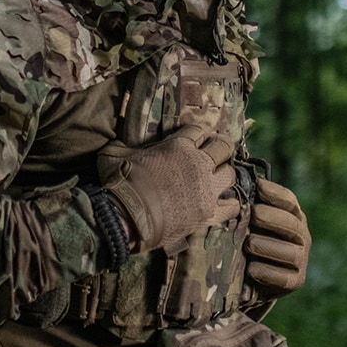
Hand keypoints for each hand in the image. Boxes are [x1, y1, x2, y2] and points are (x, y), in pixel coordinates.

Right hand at [97, 124, 237, 251]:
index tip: (198, 137)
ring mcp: (207, 189)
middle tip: (215, 153)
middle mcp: (199, 163)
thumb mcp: (115, 154)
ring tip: (219, 178)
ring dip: (225, 175)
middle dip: (220, 148)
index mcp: (179, 145)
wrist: (127, 216)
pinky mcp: (209, 213)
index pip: (199, 129)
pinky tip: (226, 203)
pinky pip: (232, 206)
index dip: (199, 132)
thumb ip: (123, 145)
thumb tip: (116, 143)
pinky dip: (230, 204)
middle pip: (223, 147)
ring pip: (231, 174)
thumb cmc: (121, 183)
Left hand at [245, 177, 310, 295]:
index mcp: (294, 216)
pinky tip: (250, 268)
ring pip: (289, 251)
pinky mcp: (295, 281)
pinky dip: (266, 272)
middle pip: (291, 224)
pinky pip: (283, 277)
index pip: (289, 200)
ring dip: (266, 246)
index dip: (274, 192)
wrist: (255, 280)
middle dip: (270, 217)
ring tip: (248, 244)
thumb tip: (233, 179)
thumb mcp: (252, 222)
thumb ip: (249, 205)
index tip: (257, 186)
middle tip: (253, 214)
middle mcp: (302, 236)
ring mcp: (301, 260)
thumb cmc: (251, 241)